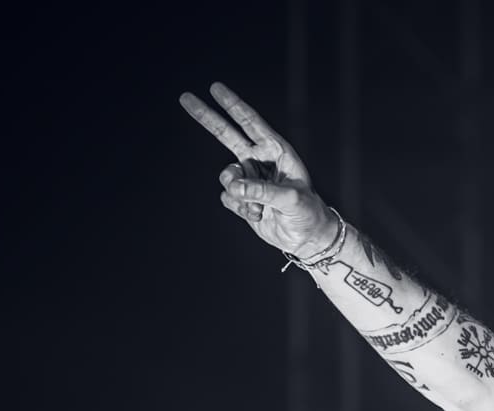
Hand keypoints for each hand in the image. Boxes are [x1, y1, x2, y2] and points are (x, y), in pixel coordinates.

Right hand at [179, 81, 337, 258]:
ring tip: (260, 208)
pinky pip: (228, 197)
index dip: (233, 105)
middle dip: (207, 117)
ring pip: (227, 176)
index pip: (251, 124)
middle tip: (185, 97)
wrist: (306, 239)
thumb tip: (235, 187)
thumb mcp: (292, 200)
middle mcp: (261, 161)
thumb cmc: (308, 213)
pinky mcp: (243, 197)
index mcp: (277, 152)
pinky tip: (258, 215)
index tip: (215, 87)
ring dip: (240, 194)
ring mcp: (250, 178)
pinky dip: (241, 208)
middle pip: (227, 134)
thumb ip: (263, 191)